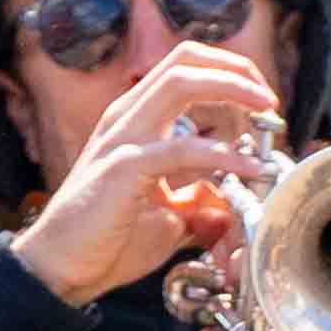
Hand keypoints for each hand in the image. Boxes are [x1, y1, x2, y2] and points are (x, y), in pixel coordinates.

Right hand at [6, 43, 286, 304]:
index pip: (184, 68)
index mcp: (136, 120)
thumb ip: (198, 203)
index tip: (261, 101)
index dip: (229, 73)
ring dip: (232, 89)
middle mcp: (127, 118)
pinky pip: (181, 148)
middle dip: (236, 69)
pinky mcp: (123, 168)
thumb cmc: (107, 241)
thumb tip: (231, 206)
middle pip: (185, 60)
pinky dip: (223, 154)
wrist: (61, 270)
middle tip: (269, 98)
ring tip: (266, 112)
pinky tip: (250, 168)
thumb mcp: (168, 217)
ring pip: (180, 83)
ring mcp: (123, 138)